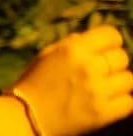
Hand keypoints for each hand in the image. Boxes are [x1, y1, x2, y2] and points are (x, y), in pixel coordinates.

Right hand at [13, 25, 132, 135]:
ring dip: (118, 82)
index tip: (107, 49)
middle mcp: (87, 67)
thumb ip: (72, 44)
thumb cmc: (35, 82)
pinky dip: (121, 101)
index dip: (111, 41)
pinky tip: (108, 100)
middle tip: (102, 71)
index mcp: (72, 49)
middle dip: (113, 62)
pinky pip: (129, 102)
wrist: (27, 115)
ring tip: (104, 87)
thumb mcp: (48, 55)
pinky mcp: (103, 113)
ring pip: (128, 79)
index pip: (111, 35)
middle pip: (121, 57)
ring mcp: (97, 91)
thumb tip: (97, 40)